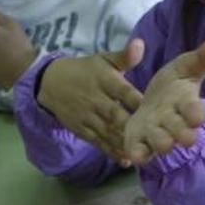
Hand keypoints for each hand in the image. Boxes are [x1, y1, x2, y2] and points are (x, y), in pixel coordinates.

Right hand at [37, 39, 146, 164]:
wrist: (50, 83)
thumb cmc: (85, 70)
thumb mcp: (103, 59)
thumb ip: (124, 56)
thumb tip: (141, 44)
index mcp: (104, 80)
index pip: (122, 91)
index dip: (136, 100)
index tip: (155, 108)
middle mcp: (96, 100)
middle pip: (116, 115)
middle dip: (133, 126)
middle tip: (155, 137)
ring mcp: (88, 117)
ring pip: (108, 132)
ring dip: (125, 143)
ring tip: (145, 153)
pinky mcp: (82, 130)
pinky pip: (98, 142)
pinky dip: (112, 151)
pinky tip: (127, 160)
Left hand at [123, 38, 204, 163]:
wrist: (151, 101)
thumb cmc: (173, 85)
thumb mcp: (186, 67)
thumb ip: (202, 58)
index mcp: (186, 105)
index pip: (195, 111)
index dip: (196, 114)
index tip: (198, 116)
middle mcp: (173, 123)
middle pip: (180, 131)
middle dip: (182, 133)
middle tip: (186, 138)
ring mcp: (156, 134)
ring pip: (161, 143)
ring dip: (161, 143)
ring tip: (164, 144)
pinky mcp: (139, 142)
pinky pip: (140, 152)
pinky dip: (138, 155)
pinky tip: (134, 155)